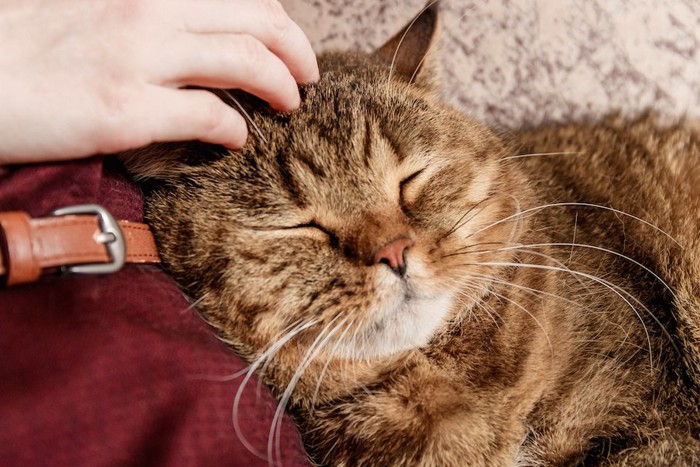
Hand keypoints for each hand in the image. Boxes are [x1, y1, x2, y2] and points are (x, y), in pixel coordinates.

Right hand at [0, 0, 318, 164]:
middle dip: (296, 50)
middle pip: (256, 22)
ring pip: (245, 62)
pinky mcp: (123, 111)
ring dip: (281, 86)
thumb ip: (149, 13)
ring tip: (290, 105)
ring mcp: (136, 60)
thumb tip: (192, 31)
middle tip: (308, 77)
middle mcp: (145, 13)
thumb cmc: (24, 45)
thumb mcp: (91, 6)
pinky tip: (238, 139)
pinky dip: (236, 128)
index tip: (288, 44)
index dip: (276, 20)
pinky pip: (208, 115)